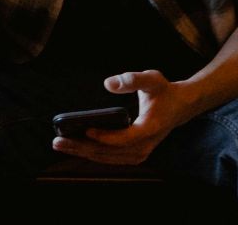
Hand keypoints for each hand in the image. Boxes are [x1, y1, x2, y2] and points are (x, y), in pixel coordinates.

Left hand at [51, 70, 197, 165]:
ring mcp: (140, 153)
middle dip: (83, 147)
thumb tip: (108, 83)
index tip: (86, 130)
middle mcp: (145, 145)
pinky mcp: (134, 154)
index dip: (106, 137)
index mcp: (150, 128)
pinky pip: (110, 158)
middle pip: (111, 152)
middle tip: (58, 141)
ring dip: (83, 152)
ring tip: (61, 144)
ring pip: (108, 158)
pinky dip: (91, 154)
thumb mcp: (152, 79)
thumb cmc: (164, 92)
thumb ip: (132, 79)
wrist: (179, 107)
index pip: (126, 138)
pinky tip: (74, 148)